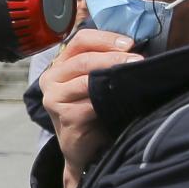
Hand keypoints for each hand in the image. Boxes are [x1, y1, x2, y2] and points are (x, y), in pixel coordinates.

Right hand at [39, 29, 139, 186]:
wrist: (86, 149)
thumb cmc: (94, 111)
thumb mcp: (97, 81)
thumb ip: (105, 63)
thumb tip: (135, 48)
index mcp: (60, 64)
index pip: (81, 40)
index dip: (106, 38)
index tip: (129, 43)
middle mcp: (51, 79)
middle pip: (83, 59)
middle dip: (113, 58)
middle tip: (137, 60)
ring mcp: (54, 99)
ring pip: (86, 80)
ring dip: (112, 76)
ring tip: (133, 77)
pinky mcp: (64, 117)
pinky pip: (89, 104)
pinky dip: (107, 101)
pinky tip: (121, 100)